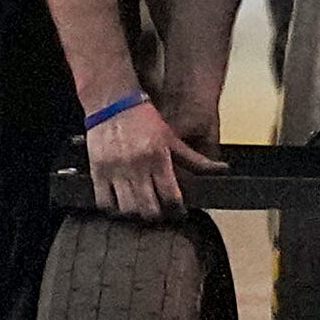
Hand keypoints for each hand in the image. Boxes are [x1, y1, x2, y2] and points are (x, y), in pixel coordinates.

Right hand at [86, 98, 223, 218]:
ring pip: (127, 209)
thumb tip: (221, 169)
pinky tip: (121, 206)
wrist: (113, 103)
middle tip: (161, 214)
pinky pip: (104, 202)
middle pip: (149, 208)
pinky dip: (113, 210)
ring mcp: (115, 170)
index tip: (179, 213)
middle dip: (158, 215)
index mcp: (158, 157)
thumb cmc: (143, 119)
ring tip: (142, 210)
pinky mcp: (98, 171)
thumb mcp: (172, 138)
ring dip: (136, 215)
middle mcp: (137, 165)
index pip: (171, 196)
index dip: (177, 210)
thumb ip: (195, 159)